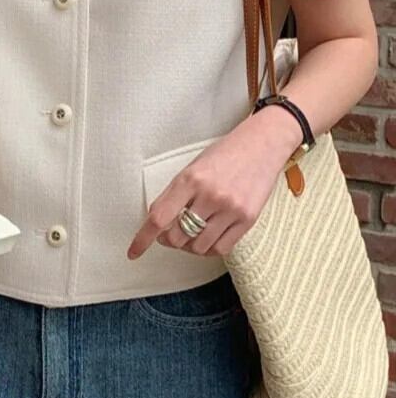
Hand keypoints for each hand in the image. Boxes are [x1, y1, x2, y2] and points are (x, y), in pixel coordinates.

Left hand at [127, 107, 302, 259]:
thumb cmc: (223, 155)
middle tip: (172, 233)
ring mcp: (230, 208)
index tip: (133, 252)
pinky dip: (209, 249)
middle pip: (177, 237)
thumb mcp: (192, 168)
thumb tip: (156, 224)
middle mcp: (209, 195)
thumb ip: (174, 195)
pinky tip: (209, 237)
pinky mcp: (248, 219)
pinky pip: (221, 249)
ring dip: (190, 246)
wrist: (263, 145)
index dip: (143, 239)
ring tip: (194, 233)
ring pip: (198, 247)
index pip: (159, 217)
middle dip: (170, 240)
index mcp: (190, 179)